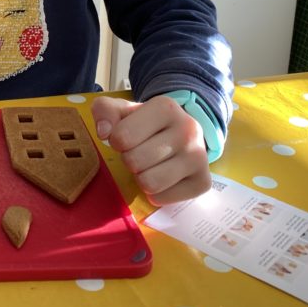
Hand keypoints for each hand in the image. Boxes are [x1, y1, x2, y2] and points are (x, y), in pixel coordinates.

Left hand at [92, 95, 210, 204]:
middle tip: (140, 152)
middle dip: (129, 159)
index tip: (127, 136)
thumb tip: (104, 132)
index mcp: (166, 107)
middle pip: (134, 161)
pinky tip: (163, 178)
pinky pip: (162, 199)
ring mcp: (199, 157)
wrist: (181, 135)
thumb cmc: (145, 123)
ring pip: (149, 183)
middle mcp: (188, 130)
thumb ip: (104, 111)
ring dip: (141, 177)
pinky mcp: (203, 182)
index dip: (116, 140)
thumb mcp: (122, 110)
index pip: (122, 137)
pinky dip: (156, 193)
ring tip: (150, 165)